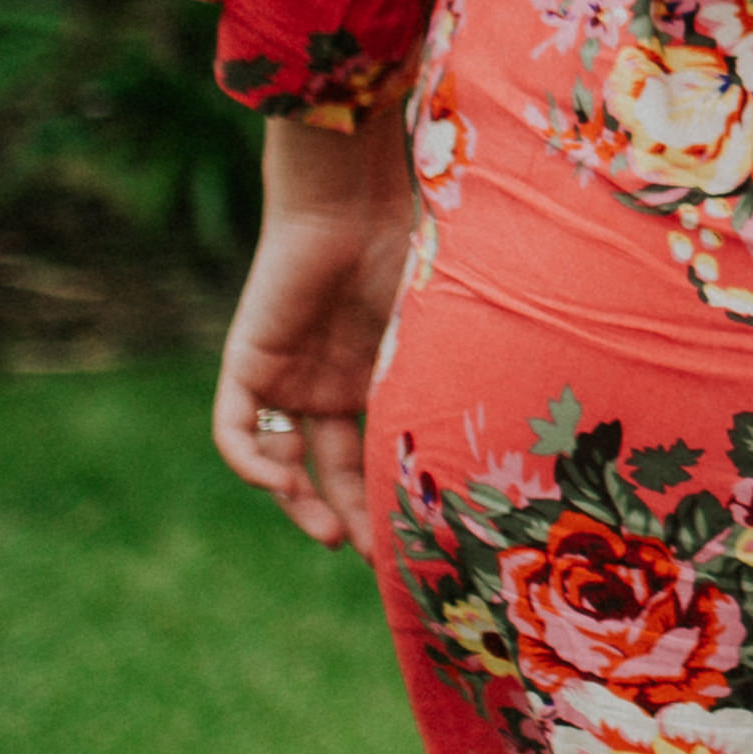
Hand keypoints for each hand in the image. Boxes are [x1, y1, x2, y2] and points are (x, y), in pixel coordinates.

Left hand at [213, 102, 412, 550]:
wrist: (357, 196)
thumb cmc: (418, 252)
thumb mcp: (443, 340)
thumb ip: (454, 392)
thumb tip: (516, 463)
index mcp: (380, 379)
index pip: (382, 458)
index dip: (396, 504)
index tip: (422, 548)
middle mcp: (332, 387)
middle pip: (335, 473)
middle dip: (356, 517)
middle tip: (381, 558)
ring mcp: (290, 378)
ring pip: (283, 464)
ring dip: (304, 505)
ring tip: (336, 533)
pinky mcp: (250, 365)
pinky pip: (236, 433)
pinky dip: (254, 464)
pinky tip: (285, 481)